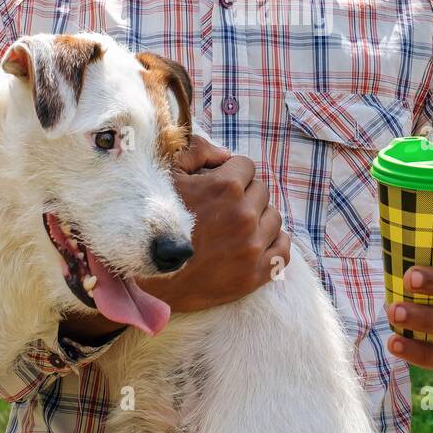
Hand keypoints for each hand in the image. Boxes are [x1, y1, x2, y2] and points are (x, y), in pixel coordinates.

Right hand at [139, 135, 290, 313]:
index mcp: (225, 187)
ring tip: (235, 229)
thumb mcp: (167, 177)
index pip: (247, 167)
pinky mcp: (257, 273)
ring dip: (258, 219)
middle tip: (223, 210)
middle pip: (261, 191)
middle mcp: (244, 215)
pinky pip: (283, 249)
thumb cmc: (155, 224)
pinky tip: (256, 244)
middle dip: (244, 195)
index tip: (219, 187)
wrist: (149, 280)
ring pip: (273, 217)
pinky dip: (273, 243)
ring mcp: (252, 246)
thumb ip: (196, 152)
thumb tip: (224, 153)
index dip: (231, 174)